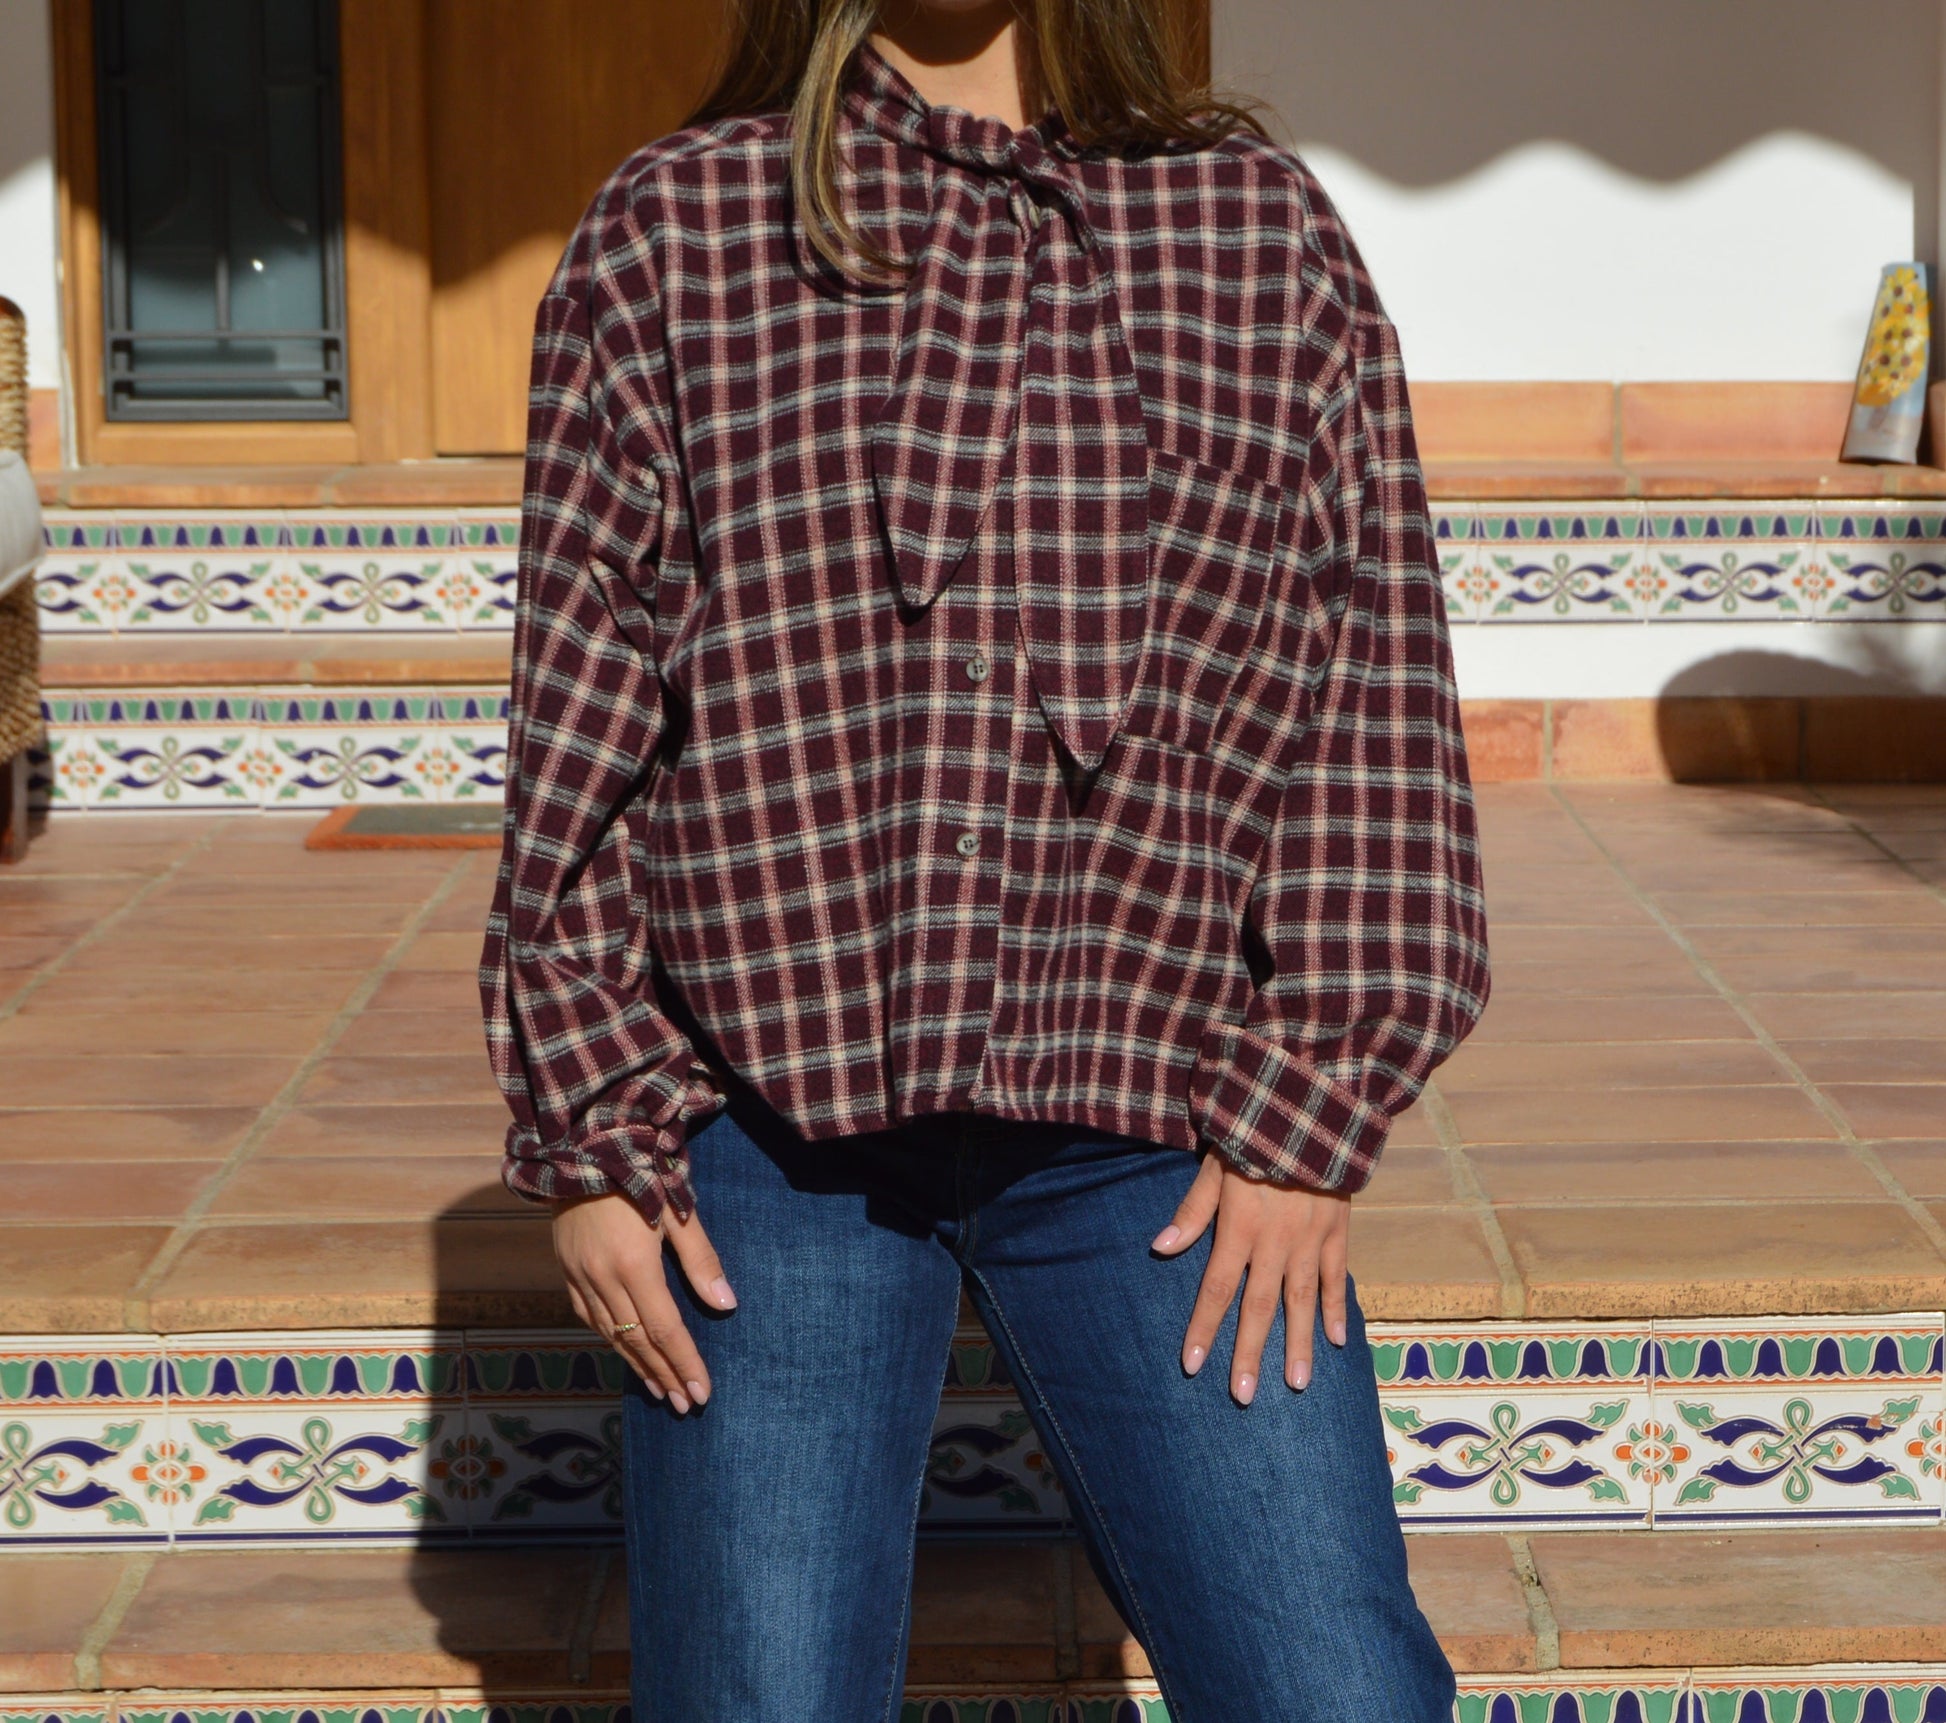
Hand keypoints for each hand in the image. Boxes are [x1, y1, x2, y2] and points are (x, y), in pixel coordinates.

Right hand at [550, 1192, 736, 1413]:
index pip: (665, 1329)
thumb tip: (726, 1305)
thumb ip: (701, 1260)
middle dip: (664, 1375)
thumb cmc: (642, 1172)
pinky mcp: (565, 1268)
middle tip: (686, 1405)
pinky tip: (625, 1352)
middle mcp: (602, 1277)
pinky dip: (609, 1339)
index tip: (701, 1392)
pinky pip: (588, 1316)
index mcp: (634, 1264)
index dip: (685, 1363)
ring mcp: (579, 1274)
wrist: (581, 1146)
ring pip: (610, 1333)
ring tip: (661, 1390)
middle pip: (637, 1340)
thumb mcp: (680, 1210)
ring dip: (636, 1365)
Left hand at [1151, 1153, 1349, 1404]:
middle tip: (1244, 1395)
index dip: (1204, 1327)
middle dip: (1250, 1352)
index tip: (1193, 1365)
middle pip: (1259, 1306)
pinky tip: (1336, 1342)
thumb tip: (1160, 1248)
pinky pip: (1337, 1278)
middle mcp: (1276, 1242)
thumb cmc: (1253, 1136)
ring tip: (1294, 1384)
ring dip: (1298, 1344)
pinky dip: (1337, 1310)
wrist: (1312, 1113)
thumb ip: (1192, 1211)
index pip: (1216, 1288)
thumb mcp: (1215, 1166)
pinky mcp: (1337, 1232)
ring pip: (1302, 1301)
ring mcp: (1311, 1240)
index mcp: (1240, 1227)